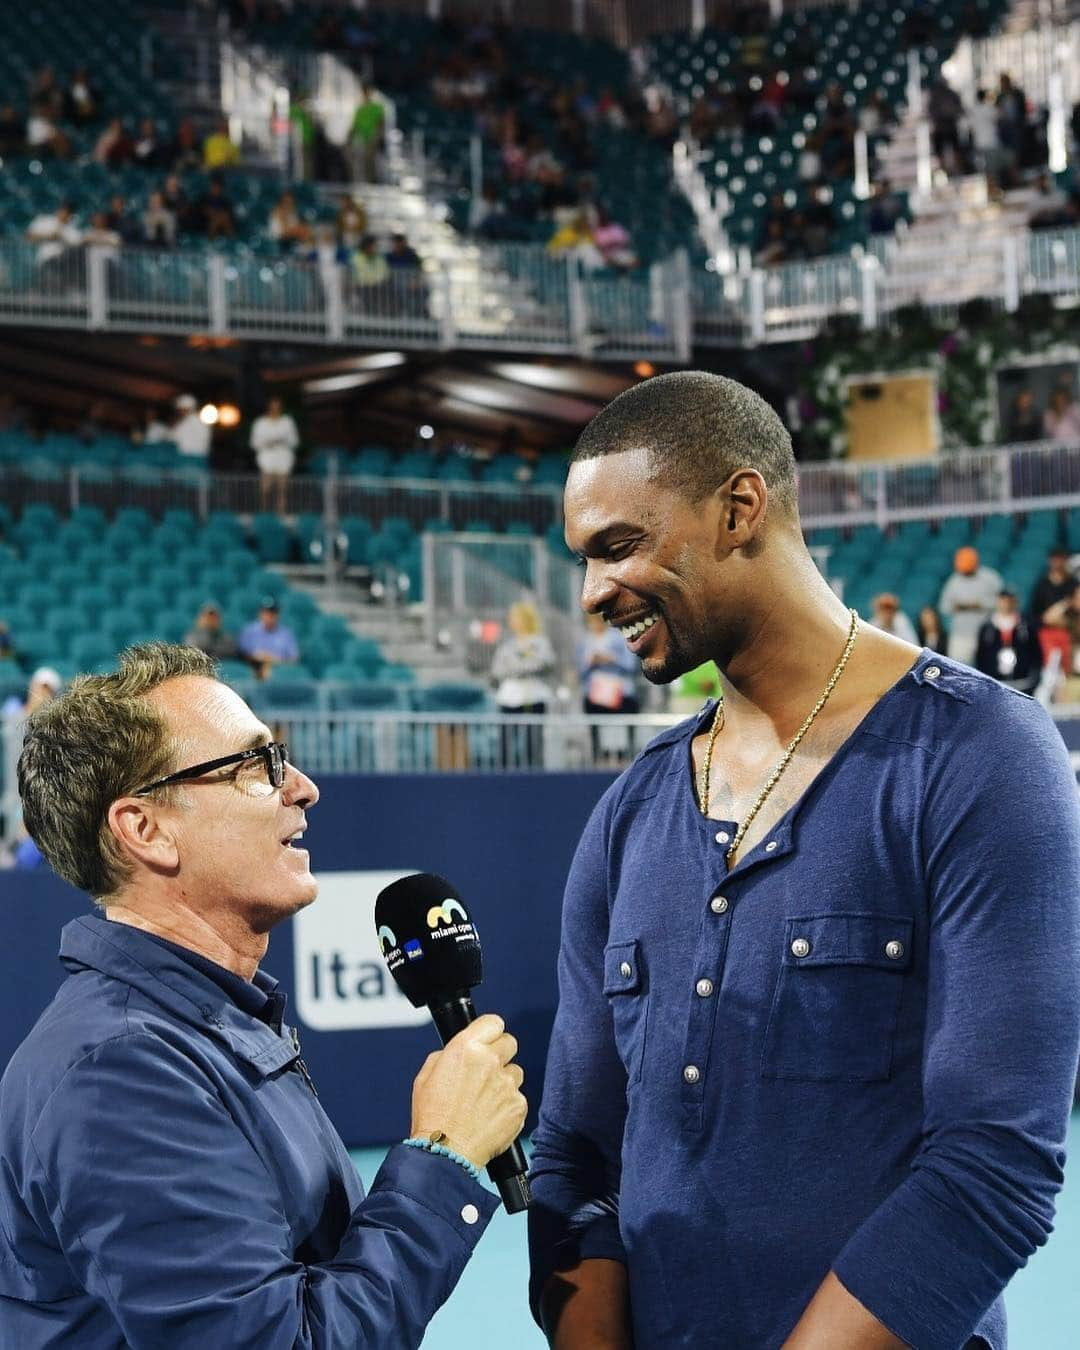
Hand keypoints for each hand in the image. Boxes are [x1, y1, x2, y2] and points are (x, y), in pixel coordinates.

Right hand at [410, 1014, 526, 1168]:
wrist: (445, 1153)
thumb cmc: (432, 1117)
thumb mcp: (426, 1075)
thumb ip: (448, 1055)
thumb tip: (460, 1050)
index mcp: (465, 1048)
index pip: (493, 1022)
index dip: (490, 1031)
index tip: (489, 1038)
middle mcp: (489, 1061)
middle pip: (509, 1043)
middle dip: (500, 1054)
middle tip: (487, 1071)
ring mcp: (506, 1084)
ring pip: (515, 1073)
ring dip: (504, 1082)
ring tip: (486, 1101)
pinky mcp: (518, 1106)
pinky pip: (518, 1098)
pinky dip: (508, 1106)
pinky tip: (491, 1117)